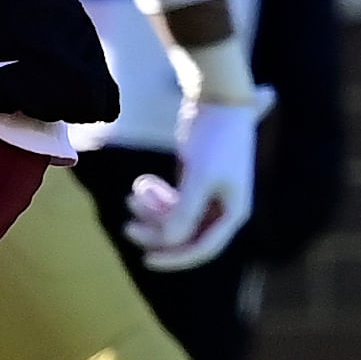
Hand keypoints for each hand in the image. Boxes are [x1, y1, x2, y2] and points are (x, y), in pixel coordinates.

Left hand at [128, 91, 270, 271]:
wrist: (218, 100)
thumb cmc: (214, 138)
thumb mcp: (199, 176)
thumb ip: (185, 211)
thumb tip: (169, 242)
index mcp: (233, 212)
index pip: (203, 248)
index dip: (175, 257)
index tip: (146, 259)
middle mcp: (224, 208)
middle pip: (186, 235)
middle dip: (156, 232)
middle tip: (127, 226)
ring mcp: (210, 195)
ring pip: (176, 218)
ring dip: (152, 212)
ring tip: (131, 197)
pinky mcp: (196, 181)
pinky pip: (174, 202)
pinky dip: (156, 198)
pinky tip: (139, 185)